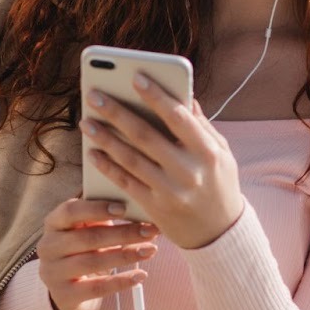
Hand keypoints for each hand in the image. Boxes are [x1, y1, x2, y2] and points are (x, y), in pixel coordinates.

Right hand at [37, 197, 158, 309]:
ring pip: (93, 262)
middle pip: (88, 238)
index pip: (70, 210)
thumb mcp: (86, 231)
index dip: (96, 208)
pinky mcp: (65, 295)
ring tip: (150, 250)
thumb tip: (139, 211)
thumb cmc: (82, 251)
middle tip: (151, 231)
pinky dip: (121, 281)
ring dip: (126, 255)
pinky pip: (96, 288)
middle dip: (123, 233)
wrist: (66, 291)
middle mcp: (48, 247)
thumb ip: (104, 218)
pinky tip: (140, 275)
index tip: (123, 208)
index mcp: (53, 223)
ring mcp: (53, 273)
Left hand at [82, 72, 244, 249]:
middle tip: (95, 94)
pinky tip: (93, 152)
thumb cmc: (219, 184)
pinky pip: (125, 183)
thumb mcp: (222, 153)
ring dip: (105, 138)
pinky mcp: (154, 207)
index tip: (135, 76)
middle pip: (145, 135)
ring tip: (87, 121)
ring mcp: (170, 191)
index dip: (155, 95)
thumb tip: (184, 94)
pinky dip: (107, 166)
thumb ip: (202, 125)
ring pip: (130, 158)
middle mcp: (188, 170)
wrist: (219, 233)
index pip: (178, 116)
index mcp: (207, 151)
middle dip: (117, 112)